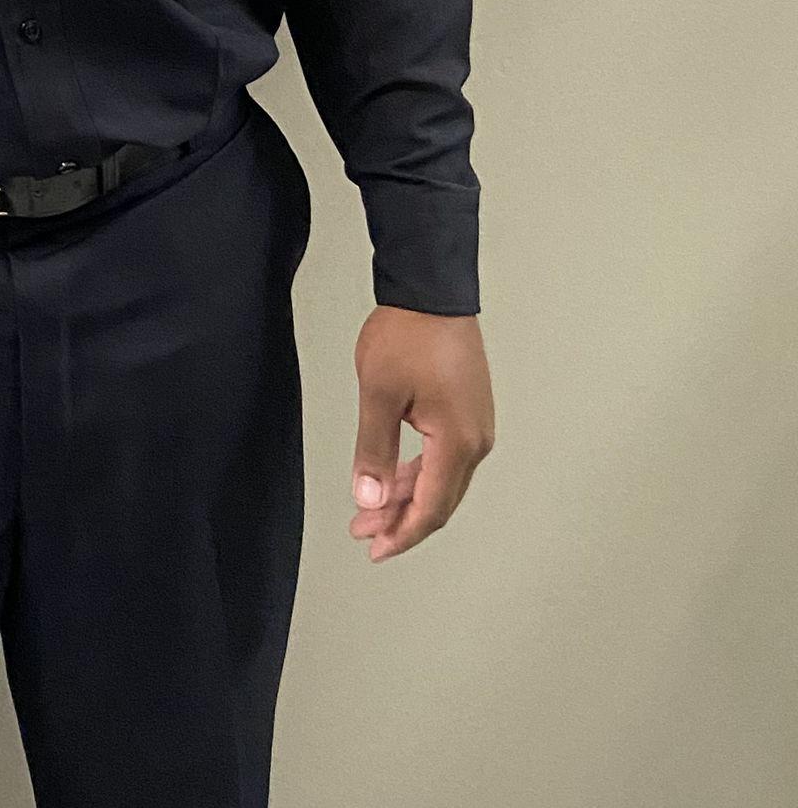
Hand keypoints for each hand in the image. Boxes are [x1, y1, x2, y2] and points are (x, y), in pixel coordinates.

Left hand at [349, 306, 494, 561]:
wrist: (432, 291)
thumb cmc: (408, 335)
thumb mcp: (379, 394)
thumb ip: (374, 451)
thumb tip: (370, 499)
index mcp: (458, 442)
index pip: (431, 507)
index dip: (402, 533)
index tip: (375, 549)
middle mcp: (476, 440)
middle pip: (440, 499)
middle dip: (401, 521)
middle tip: (364, 534)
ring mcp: (476, 425)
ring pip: (443, 479)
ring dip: (408, 497)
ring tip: (371, 510)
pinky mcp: (469, 411)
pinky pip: (446, 457)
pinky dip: (419, 472)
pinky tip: (394, 477)